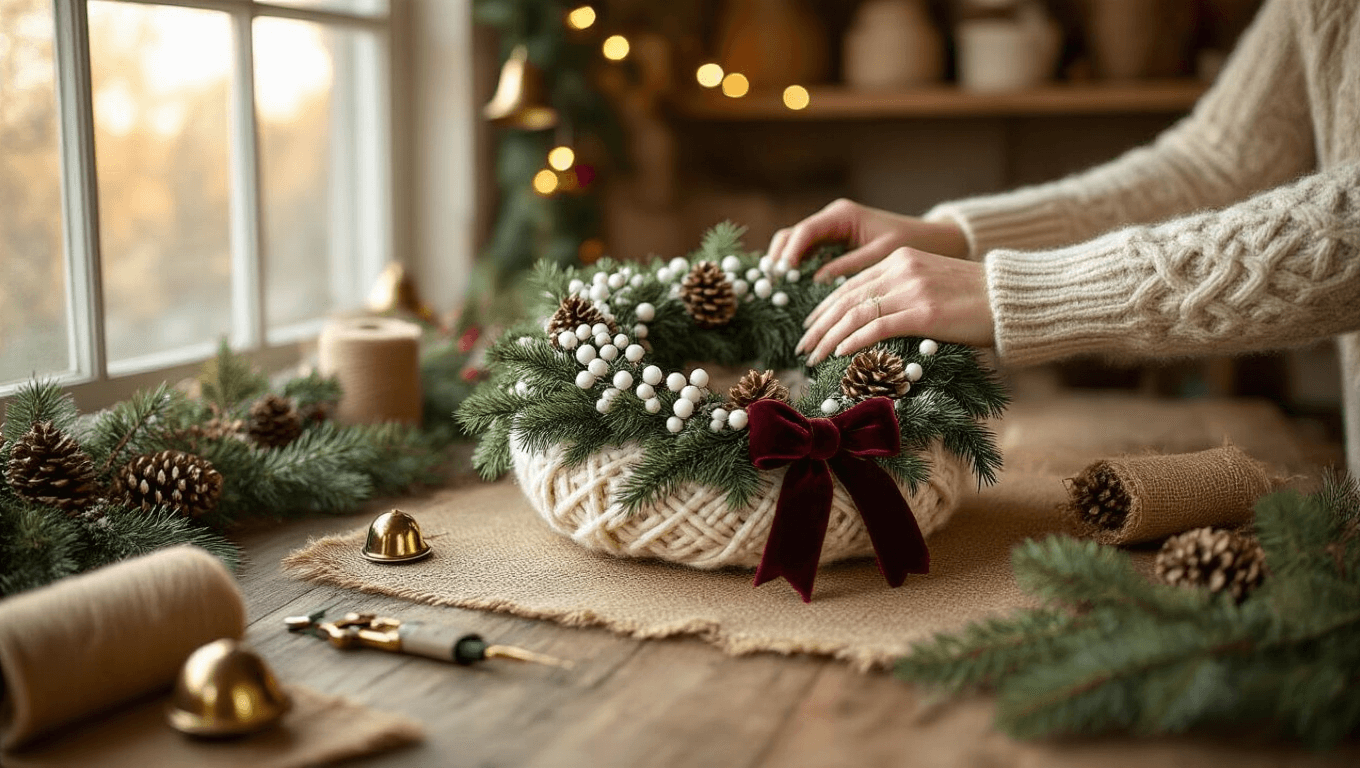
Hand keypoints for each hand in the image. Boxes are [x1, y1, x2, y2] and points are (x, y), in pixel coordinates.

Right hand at [766, 198, 968, 282]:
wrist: (935, 238)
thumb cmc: (914, 243)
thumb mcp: (882, 255)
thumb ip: (848, 265)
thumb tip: (815, 281)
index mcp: (843, 215)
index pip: (804, 232)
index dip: (789, 254)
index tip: (782, 276)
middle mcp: (833, 218)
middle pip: (792, 235)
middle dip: (780, 259)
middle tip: (772, 287)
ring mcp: (832, 230)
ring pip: (797, 245)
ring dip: (787, 267)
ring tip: (781, 293)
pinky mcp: (836, 243)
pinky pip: (810, 254)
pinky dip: (800, 270)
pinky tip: (797, 291)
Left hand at [795, 247, 994, 365]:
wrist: (1011, 296)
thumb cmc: (974, 298)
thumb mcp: (931, 283)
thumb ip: (902, 293)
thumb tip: (871, 321)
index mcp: (899, 259)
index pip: (849, 284)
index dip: (825, 308)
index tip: (810, 327)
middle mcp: (900, 269)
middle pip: (845, 299)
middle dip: (819, 325)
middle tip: (802, 346)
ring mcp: (912, 290)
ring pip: (855, 314)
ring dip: (829, 338)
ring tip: (812, 357)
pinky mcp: (924, 312)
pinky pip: (877, 327)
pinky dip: (853, 341)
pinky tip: (838, 354)